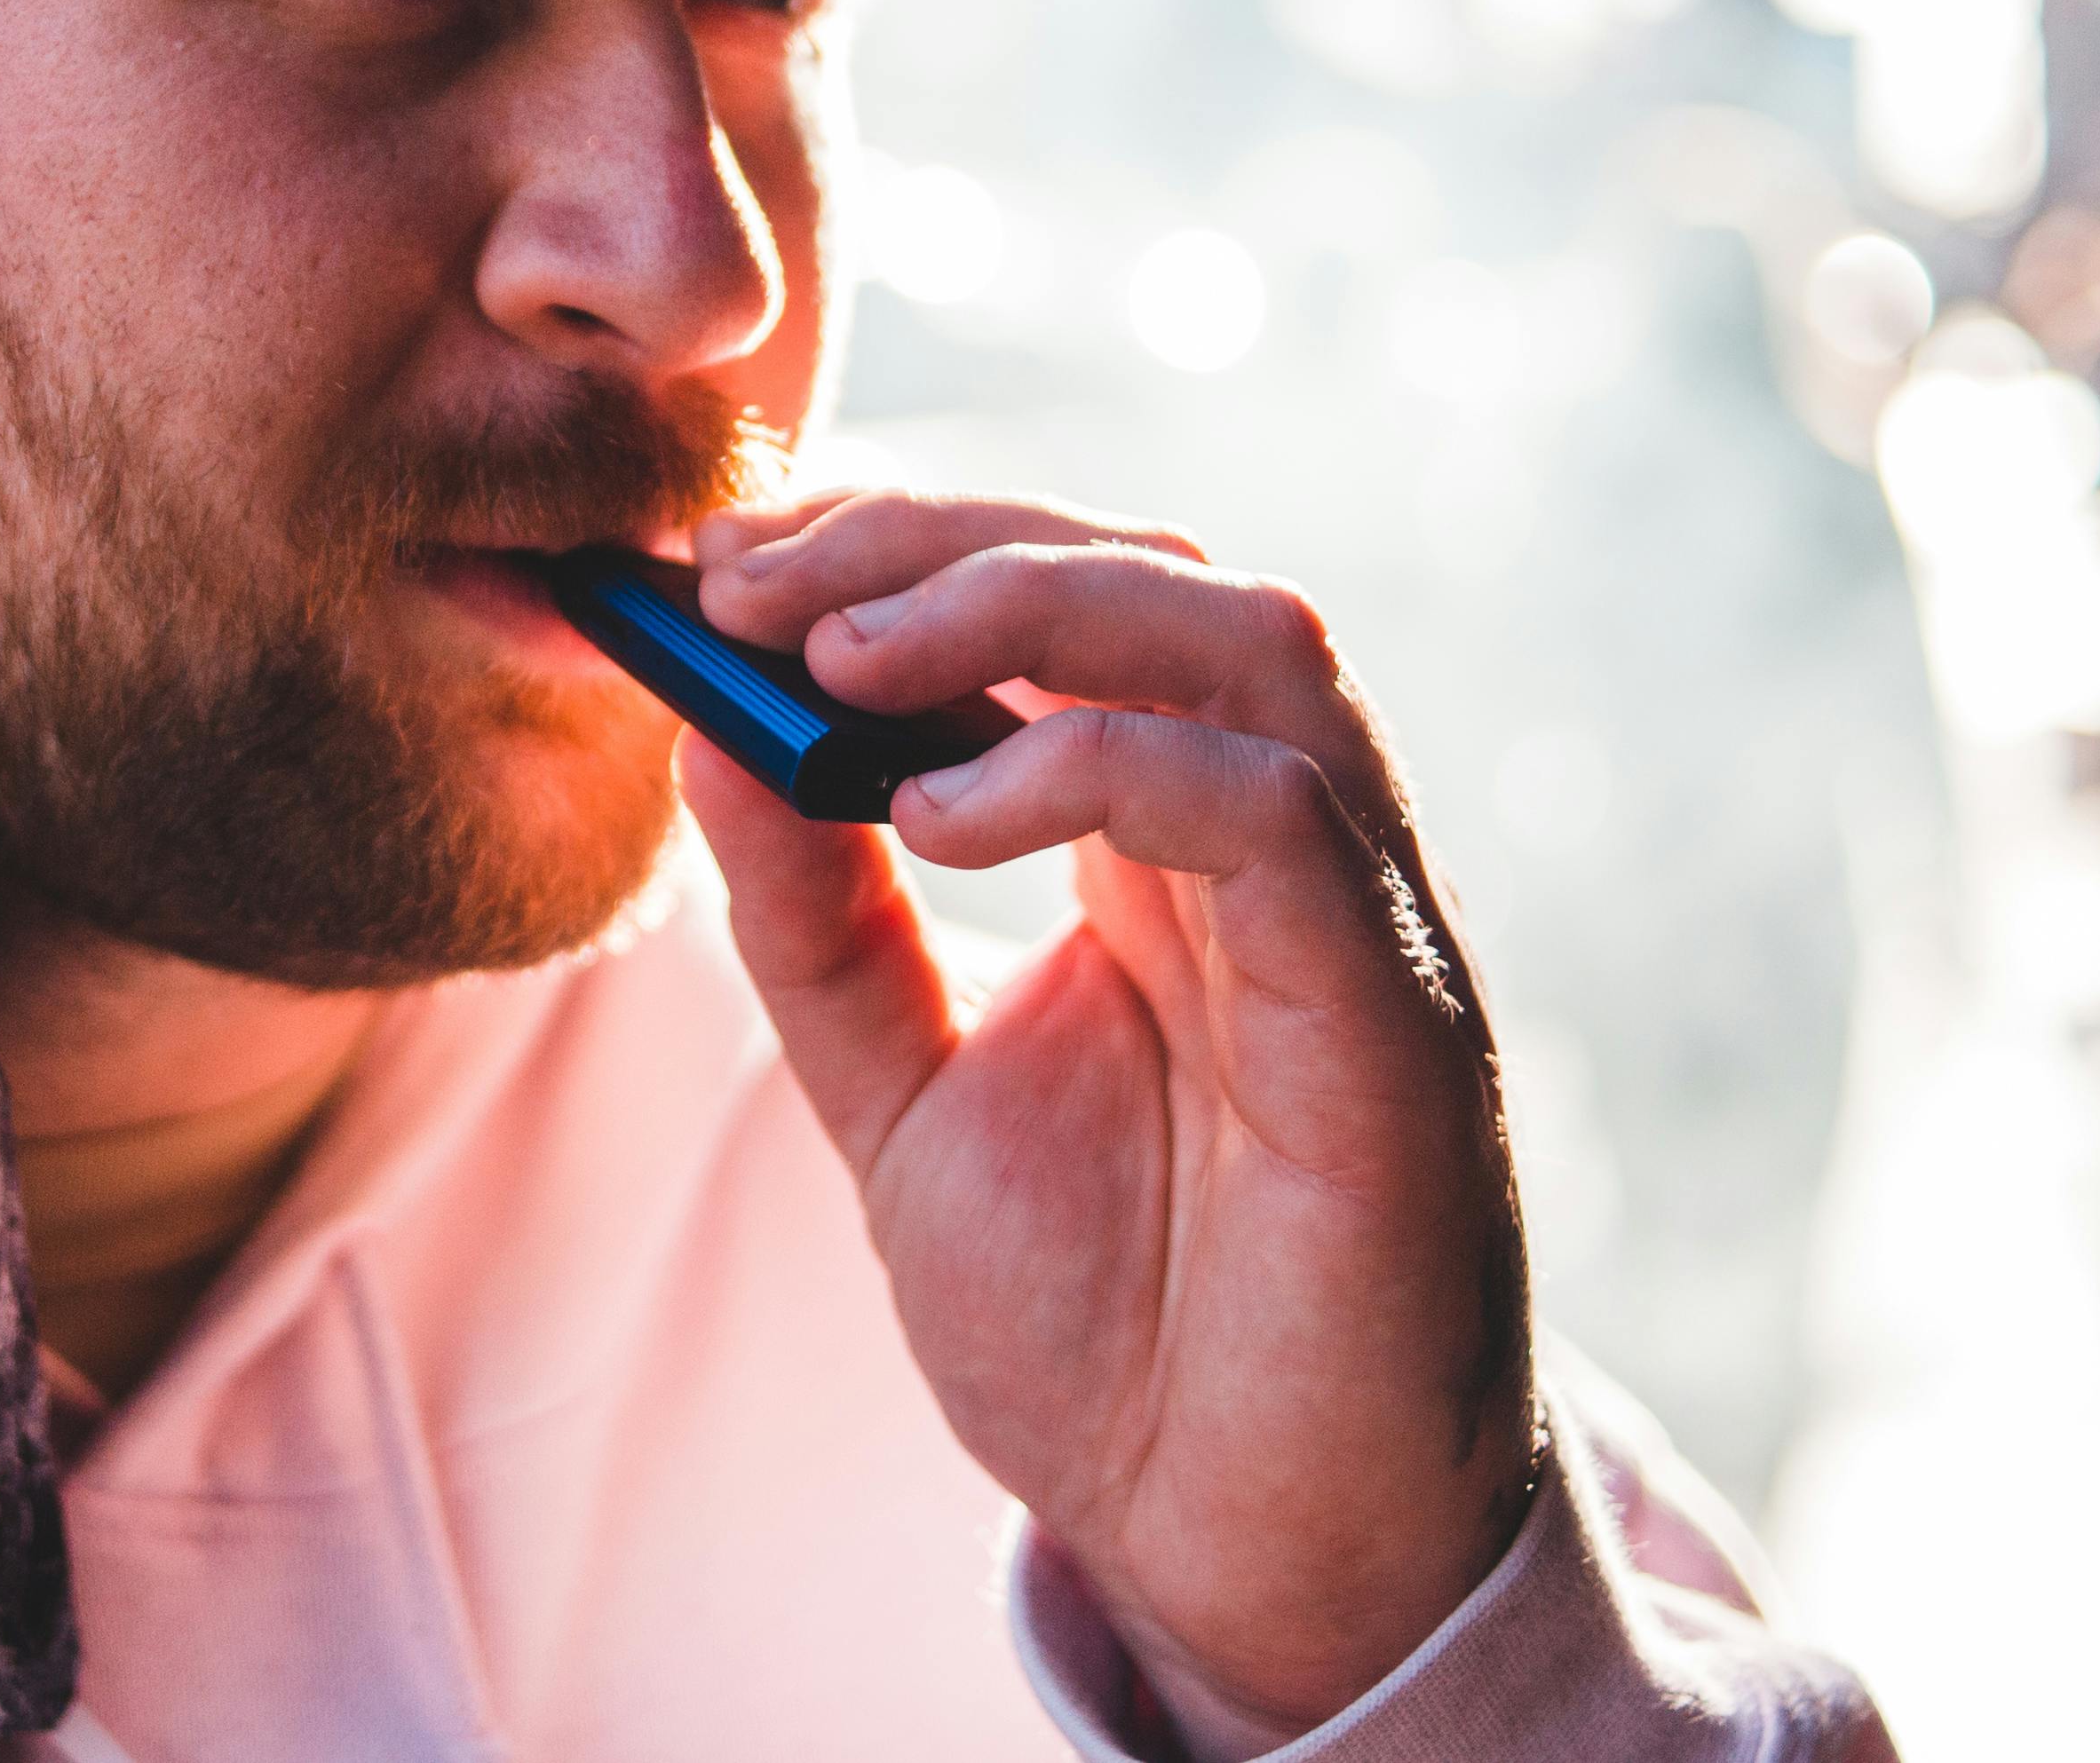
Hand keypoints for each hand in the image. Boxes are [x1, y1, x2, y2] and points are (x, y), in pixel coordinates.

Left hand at [680, 490, 1534, 1752]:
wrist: (1244, 1560)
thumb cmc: (1113, 1337)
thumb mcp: (900, 1099)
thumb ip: (818, 919)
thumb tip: (703, 721)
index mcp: (1171, 852)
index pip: (1066, 605)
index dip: (897, 546)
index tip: (717, 558)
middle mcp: (1281, 851)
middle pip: (1154, 573)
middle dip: (939, 538)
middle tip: (750, 573)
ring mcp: (1355, 920)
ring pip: (1248, 638)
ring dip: (1028, 601)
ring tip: (841, 652)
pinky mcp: (1396, 1020)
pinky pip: (1281, 811)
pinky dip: (1104, 765)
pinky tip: (944, 815)